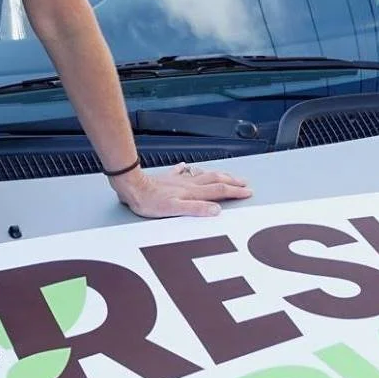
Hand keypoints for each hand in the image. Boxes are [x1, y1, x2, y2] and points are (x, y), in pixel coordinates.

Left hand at [112, 162, 251, 218]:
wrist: (131, 187)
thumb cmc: (148, 201)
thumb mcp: (174, 209)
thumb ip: (196, 209)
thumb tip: (216, 210)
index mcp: (191, 192)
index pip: (219, 190)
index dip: (235, 191)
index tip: (247, 192)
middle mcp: (187, 184)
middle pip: (215, 180)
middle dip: (231, 181)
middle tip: (243, 182)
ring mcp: (177, 180)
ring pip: (202, 175)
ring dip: (217, 175)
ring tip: (226, 175)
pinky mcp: (166, 179)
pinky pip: (180, 172)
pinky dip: (187, 169)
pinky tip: (187, 167)